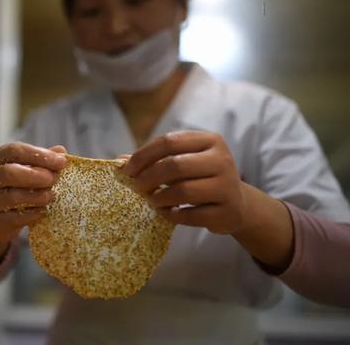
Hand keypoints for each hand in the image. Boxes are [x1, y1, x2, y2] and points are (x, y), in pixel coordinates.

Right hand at [0, 142, 67, 258]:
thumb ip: (42, 160)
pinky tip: (43, 211)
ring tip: (51, 196)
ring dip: (37, 196)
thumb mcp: (24, 170)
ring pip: (12, 197)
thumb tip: (61, 151)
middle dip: (35, 175)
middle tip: (53, 179)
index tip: (61, 161)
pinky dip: (32, 214)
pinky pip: (14, 218)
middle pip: (9, 172)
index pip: (14, 150)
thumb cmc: (12, 188)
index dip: (39, 155)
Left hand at [123, 131, 247, 234]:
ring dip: (160, 198)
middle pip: (175, 165)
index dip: (143, 155)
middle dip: (149, 177)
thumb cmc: (200, 177)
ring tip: (152, 201)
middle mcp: (222, 160)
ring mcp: (228, 186)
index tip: (127, 170)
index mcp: (210, 140)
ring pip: (183, 191)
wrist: (236, 204)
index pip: (169, 141)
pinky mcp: (228, 212)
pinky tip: (165, 213)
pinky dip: (172, 215)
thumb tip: (119, 160)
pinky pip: (191, 215)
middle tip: (136, 187)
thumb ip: (154, 159)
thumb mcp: (182, 161)